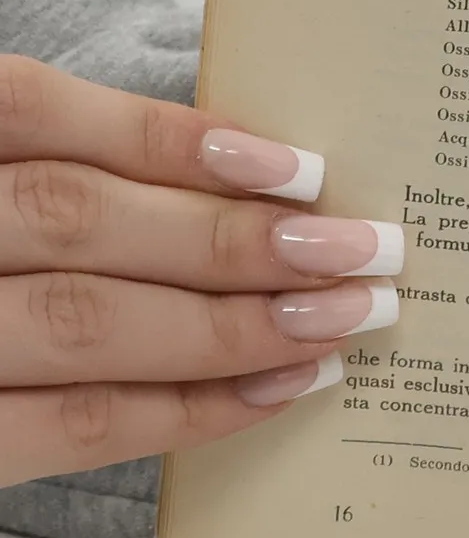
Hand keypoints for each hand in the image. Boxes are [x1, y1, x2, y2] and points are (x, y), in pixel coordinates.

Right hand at [0, 57, 402, 486]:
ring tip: (344, 317)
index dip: (170, 138)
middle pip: (77, 220)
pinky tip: (276, 388)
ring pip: (83, 319)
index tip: (299, 167)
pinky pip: (68, 427)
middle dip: (235, 236)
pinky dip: (184, 408)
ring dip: (233, 322)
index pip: (31, 110)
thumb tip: (249, 169)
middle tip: (366, 249)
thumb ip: (68, 163)